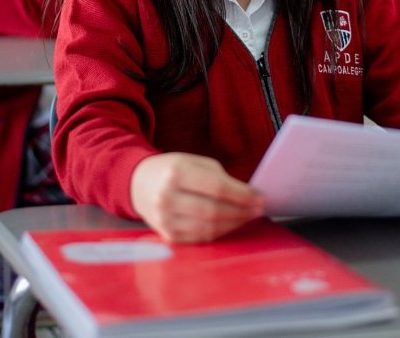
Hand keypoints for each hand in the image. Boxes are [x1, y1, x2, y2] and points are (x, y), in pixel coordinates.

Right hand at [130, 152, 264, 242]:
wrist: (140, 184)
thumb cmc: (173, 171)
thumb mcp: (193, 162)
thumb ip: (219, 177)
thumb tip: (247, 195)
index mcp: (176, 174)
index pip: (217, 188)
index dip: (242, 195)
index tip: (259, 197)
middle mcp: (167, 198)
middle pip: (214, 211)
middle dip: (241, 211)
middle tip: (258, 209)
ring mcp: (165, 220)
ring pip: (209, 228)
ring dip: (234, 223)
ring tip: (248, 216)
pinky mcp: (168, 235)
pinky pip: (201, 237)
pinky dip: (220, 232)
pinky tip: (231, 224)